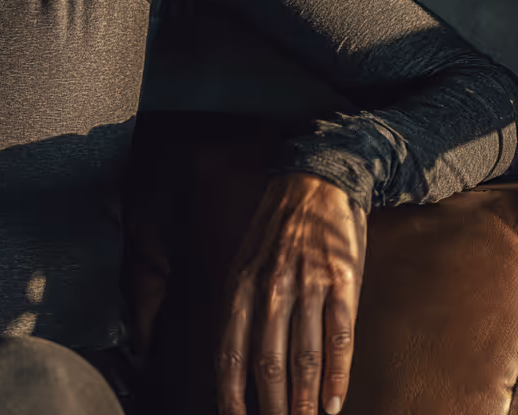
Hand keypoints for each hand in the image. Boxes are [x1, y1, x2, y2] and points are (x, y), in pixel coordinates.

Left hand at [214, 171, 366, 414]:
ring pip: (303, 358)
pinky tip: (333, 402)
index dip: (232, 393)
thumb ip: (243, 303)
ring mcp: (307, 285)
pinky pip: (338, 340)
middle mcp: (270, 287)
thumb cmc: (279, 226)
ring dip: (303, 401)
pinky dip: (336, 377)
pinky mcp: (342, 283)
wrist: (317, 179)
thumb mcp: (247, 258)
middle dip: (272, 406)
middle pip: (267, 363)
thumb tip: (239, 356)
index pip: (229, 350)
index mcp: (241, 282)